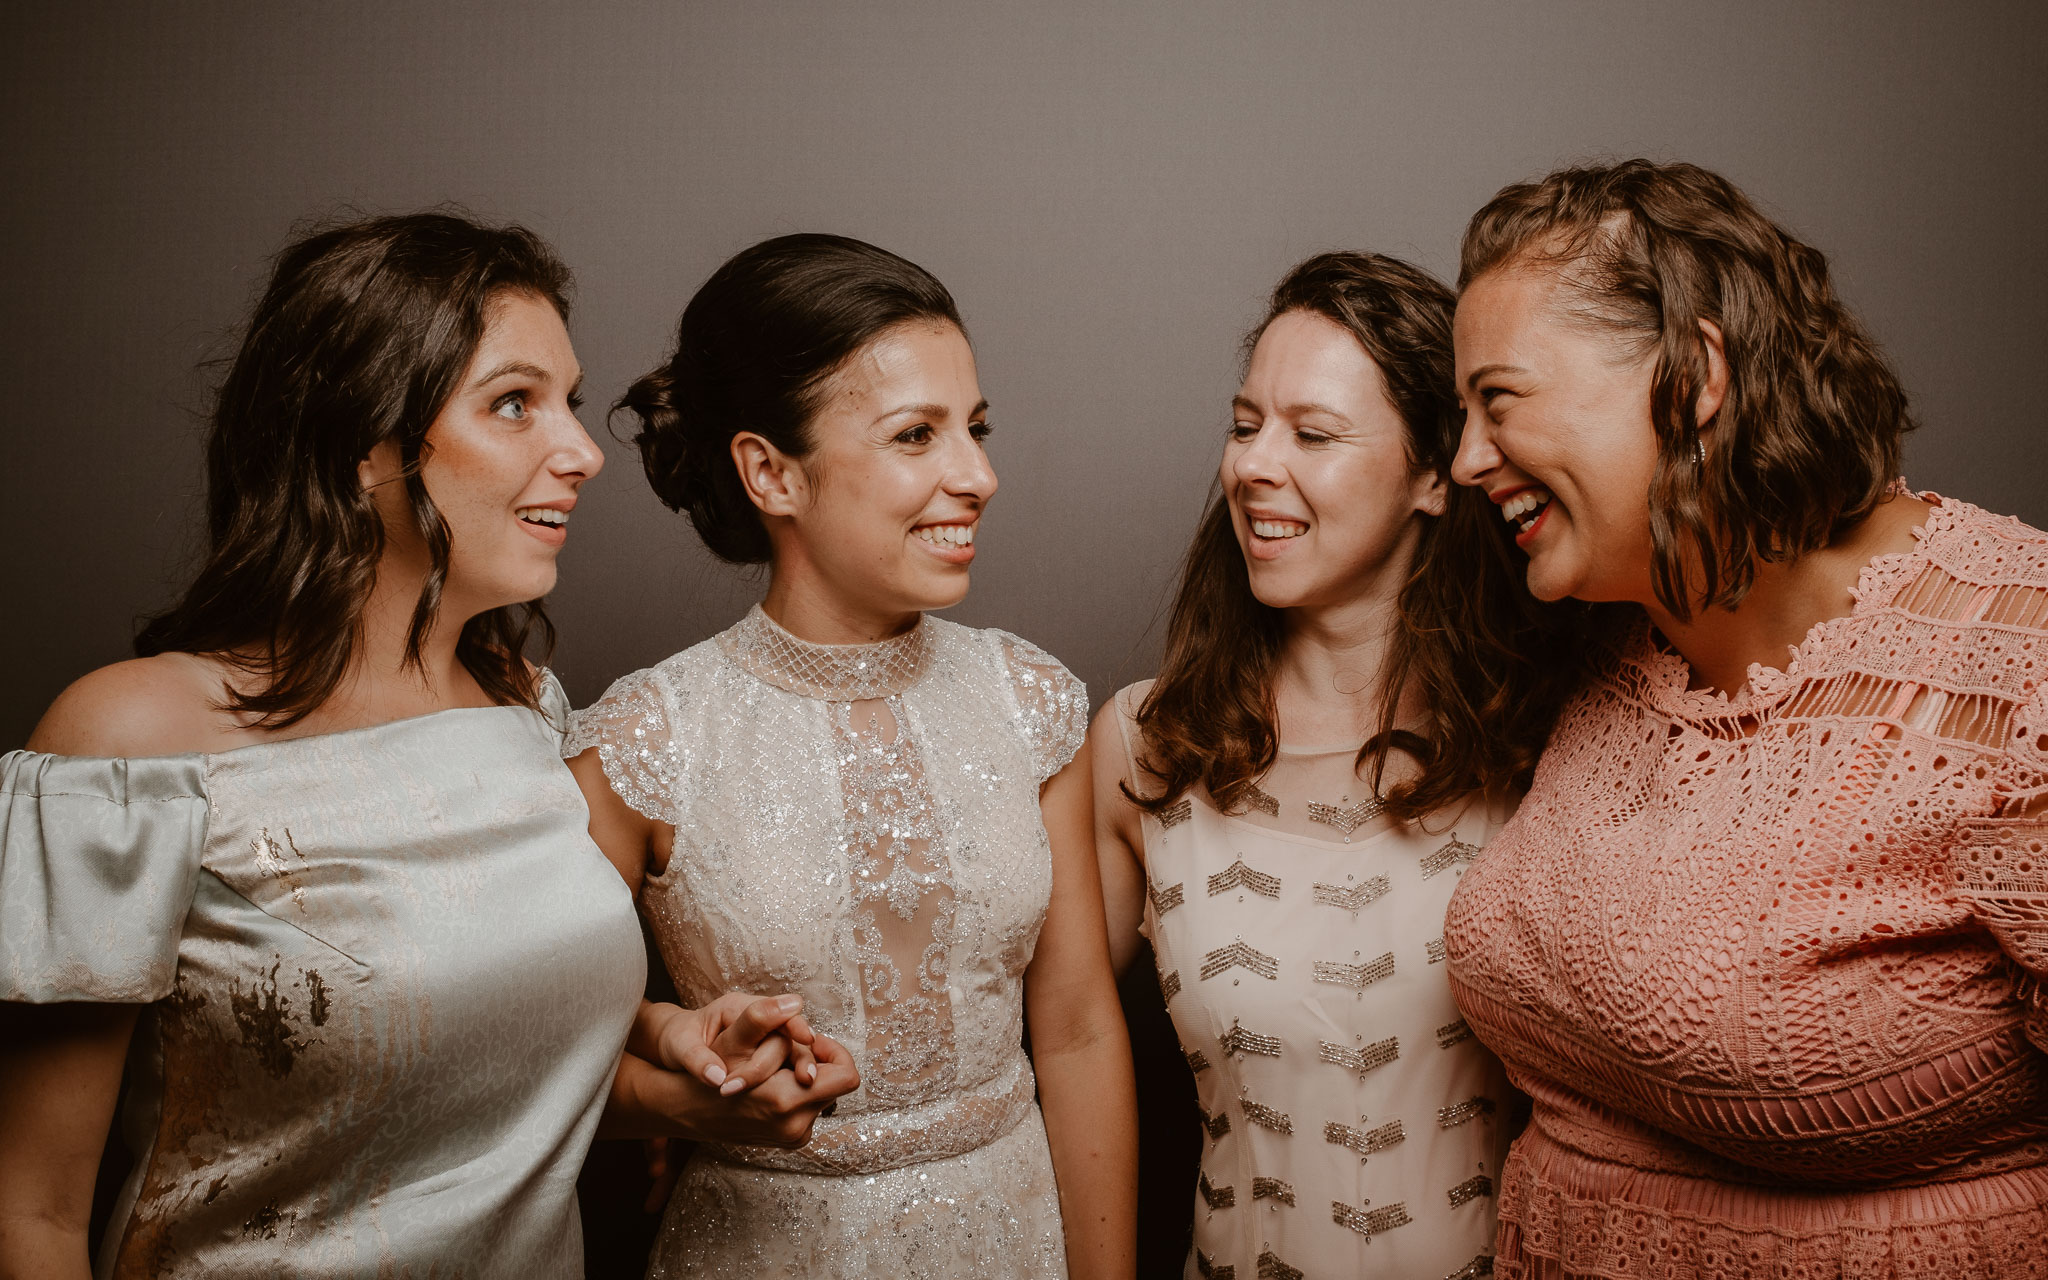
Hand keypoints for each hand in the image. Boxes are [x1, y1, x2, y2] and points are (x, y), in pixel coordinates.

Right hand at [626, 1030, 859, 1148]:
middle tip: (793, 1046)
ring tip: (780, 1062)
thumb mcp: (734, 1041)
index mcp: (787, 1103)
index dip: (834, 1051)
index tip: (811, 1039)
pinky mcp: (788, 1140)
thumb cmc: (710, 1072)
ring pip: (823, 1095)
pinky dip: (799, 1090)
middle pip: (836, 1085)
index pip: (847, 1076)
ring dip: (807, 1075)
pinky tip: (775, 1079)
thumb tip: (795, 1001)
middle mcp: (795, 1126)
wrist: (685, 1109)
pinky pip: (810, 1108)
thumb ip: (763, 1018)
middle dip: (819, 1061)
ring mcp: (792, 1137)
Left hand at [650, 992, 820, 1092]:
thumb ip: (697, 1060)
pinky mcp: (767, 1052)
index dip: (792, 1023)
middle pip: (786, 1034)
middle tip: (805, 1078)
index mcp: (735, 1008)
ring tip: (807, 1085)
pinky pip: (788, 1061)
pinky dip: (796, 1074)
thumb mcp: (679, 1047)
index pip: (771, 1010)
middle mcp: (756, 1018)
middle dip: (799, 1055)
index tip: (806, 1037)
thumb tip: (716, 1078)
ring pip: (793, 1048)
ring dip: (802, 1065)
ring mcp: (764, 1035)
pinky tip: (804, 1089)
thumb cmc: (678, 1040)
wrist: (676, 1045)